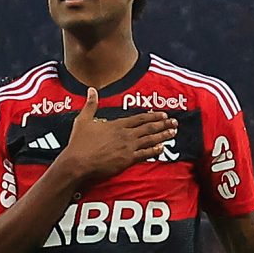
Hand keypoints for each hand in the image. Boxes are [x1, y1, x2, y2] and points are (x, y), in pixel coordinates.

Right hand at [54, 91, 175, 186]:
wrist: (78, 162)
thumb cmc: (79, 143)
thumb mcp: (83, 120)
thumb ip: (91, 105)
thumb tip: (91, 89)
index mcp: (117, 125)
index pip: (139, 119)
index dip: (153, 116)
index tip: (163, 114)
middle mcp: (125, 134)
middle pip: (148, 128)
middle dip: (163, 124)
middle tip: (175, 122)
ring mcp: (127, 147)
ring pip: (149, 140)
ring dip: (163, 135)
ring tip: (173, 133)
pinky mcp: (127, 160)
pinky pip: (144, 154)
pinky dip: (154, 150)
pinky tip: (162, 148)